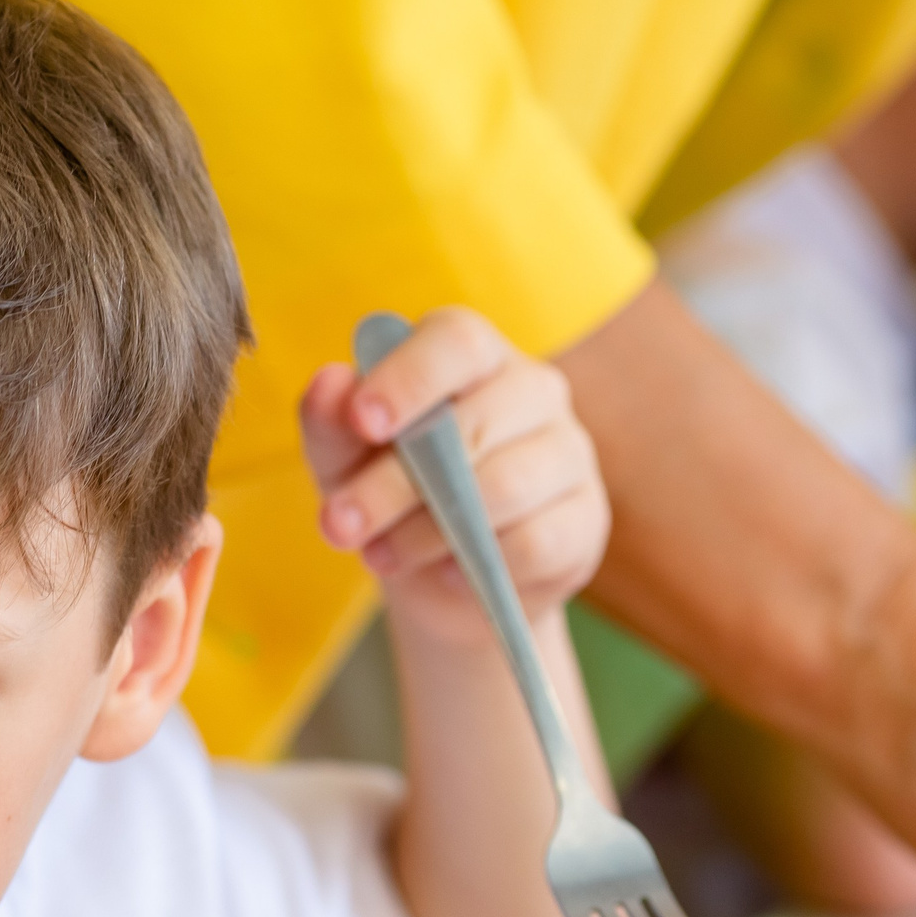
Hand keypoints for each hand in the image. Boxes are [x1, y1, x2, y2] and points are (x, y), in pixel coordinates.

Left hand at [300, 306, 610, 648]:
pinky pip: (534, 542)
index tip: (363, 420)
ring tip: (379, 556)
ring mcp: (568, 452)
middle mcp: (533, 390)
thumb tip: (330, 382)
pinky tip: (444, 575)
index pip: (457, 340)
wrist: (437, 576)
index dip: (409, 376)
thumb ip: (332, 423)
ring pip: (503, 488)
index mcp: (473, 356)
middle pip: (471, 426)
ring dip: (426, 532)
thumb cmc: (390, 495)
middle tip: (337, 525)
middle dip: (392, 484)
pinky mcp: (585, 517)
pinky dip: (477, 566)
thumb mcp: (344, 461)